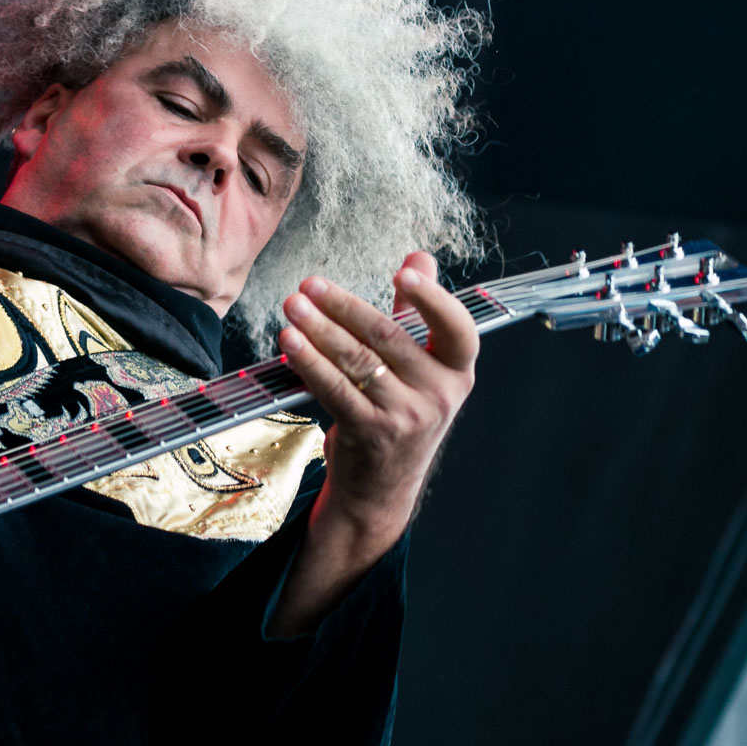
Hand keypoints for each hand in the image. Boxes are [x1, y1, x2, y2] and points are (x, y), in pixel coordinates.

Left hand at [277, 252, 477, 539]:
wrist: (381, 487)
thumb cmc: (400, 413)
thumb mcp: (421, 369)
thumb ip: (417, 314)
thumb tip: (419, 258)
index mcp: (457, 371)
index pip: (457, 329)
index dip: (433, 299)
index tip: (402, 273)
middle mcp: (439, 394)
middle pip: (389, 337)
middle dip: (343, 306)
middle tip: (309, 285)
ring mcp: (406, 416)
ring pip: (357, 360)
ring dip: (319, 329)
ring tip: (291, 306)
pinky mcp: (370, 433)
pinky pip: (334, 388)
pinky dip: (309, 362)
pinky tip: (289, 342)